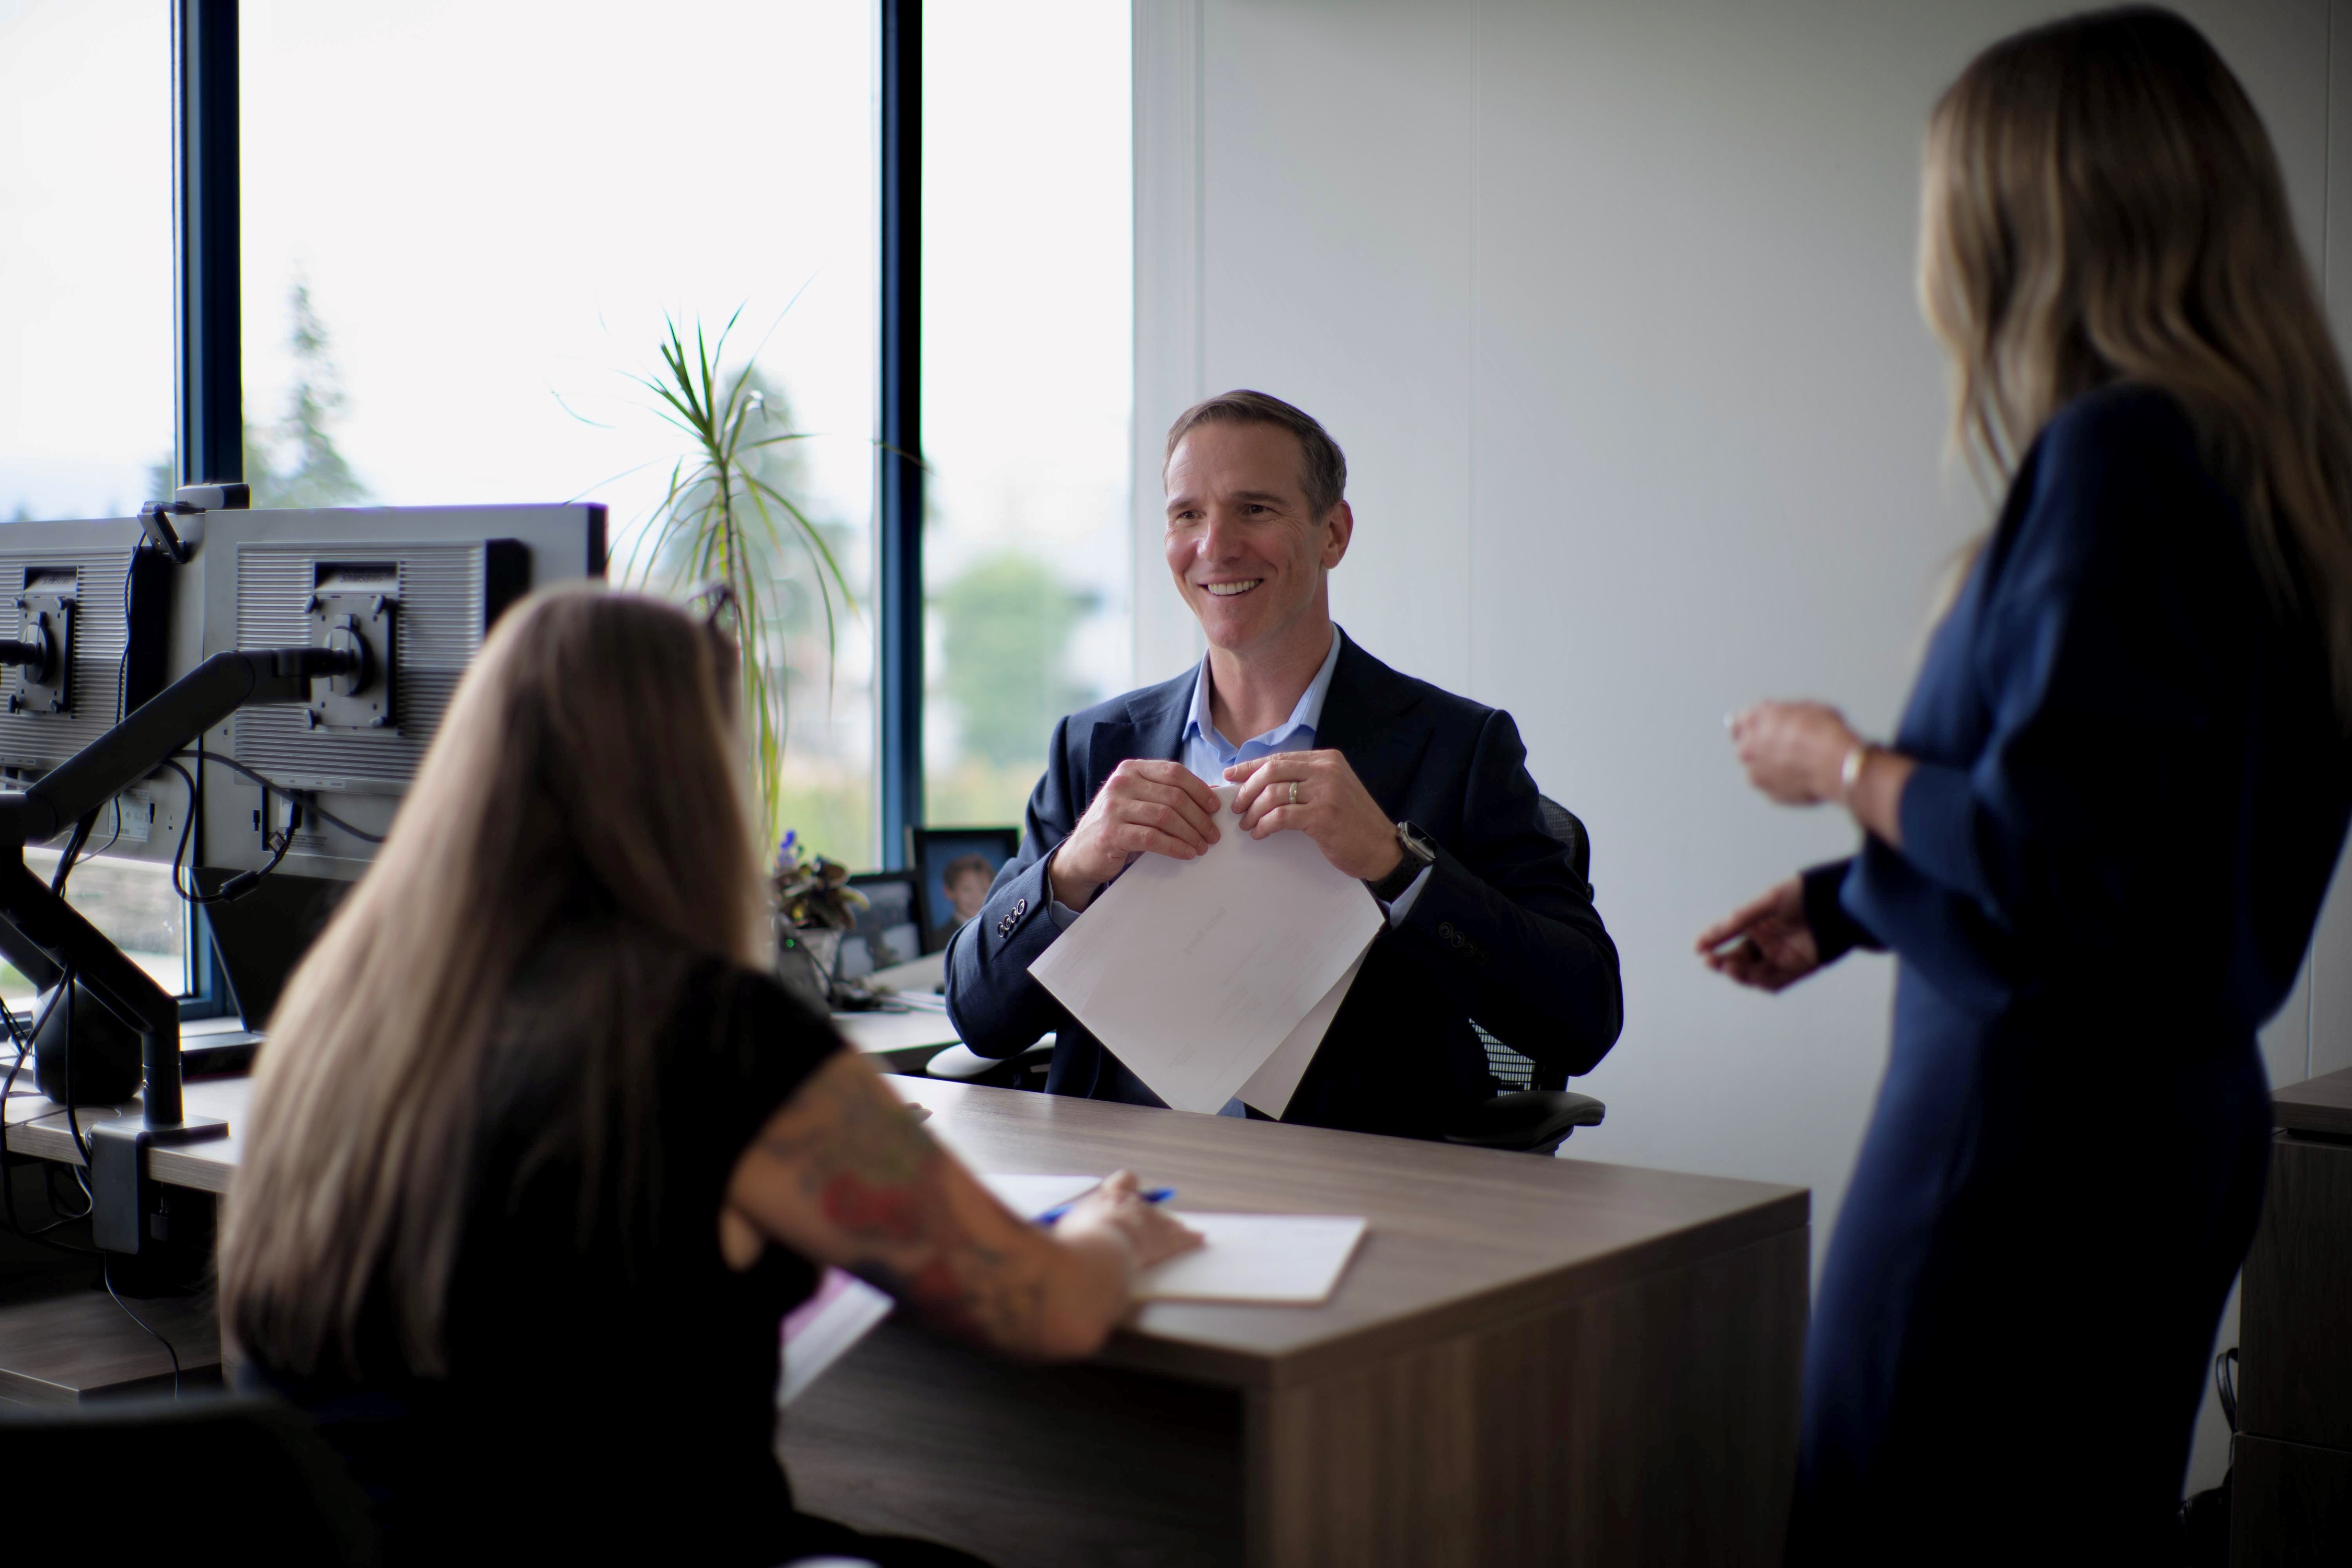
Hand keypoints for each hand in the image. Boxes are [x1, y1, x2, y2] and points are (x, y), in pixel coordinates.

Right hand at [1050, 759, 1224, 909]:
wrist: (1082, 853)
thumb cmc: (1118, 826)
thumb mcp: (1142, 803)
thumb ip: (1170, 795)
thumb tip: (1212, 793)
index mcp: (1131, 769)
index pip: (1174, 772)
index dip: (1199, 789)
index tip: (1215, 807)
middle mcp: (1121, 783)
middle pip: (1174, 796)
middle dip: (1199, 817)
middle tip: (1212, 834)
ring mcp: (1114, 807)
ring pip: (1166, 816)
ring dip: (1190, 833)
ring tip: (1202, 846)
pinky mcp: (1112, 832)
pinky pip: (1153, 838)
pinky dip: (1175, 847)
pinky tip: (1187, 853)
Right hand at [1054, 1170, 1203, 1273]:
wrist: (1097, 1258)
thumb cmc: (1076, 1245)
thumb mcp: (1067, 1229)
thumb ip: (1073, 1227)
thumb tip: (1066, 1234)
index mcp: (1109, 1197)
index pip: (1124, 1180)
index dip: (1127, 1187)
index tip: (1129, 1192)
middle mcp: (1134, 1205)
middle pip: (1149, 1205)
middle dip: (1150, 1218)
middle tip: (1149, 1228)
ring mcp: (1152, 1223)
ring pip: (1168, 1221)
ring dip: (1172, 1229)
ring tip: (1180, 1231)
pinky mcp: (1166, 1243)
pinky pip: (1183, 1238)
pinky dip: (1191, 1239)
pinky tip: (1198, 1239)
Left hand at [1226, 749, 1403, 881]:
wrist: (1380, 848)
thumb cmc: (1353, 822)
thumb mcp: (1332, 790)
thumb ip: (1305, 781)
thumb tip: (1262, 783)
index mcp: (1327, 760)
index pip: (1280, 758)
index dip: (1250, 767)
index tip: (1231, 775)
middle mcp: (1326, 770)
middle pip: (1272, 770)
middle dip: (1247, 789)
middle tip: (1237, 807)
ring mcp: (1325, 792)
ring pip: (1273, 794)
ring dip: (1253, 811)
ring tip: (1247, 824)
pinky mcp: (1322, 816)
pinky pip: (1280, 816)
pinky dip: (1264, 825)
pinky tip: (1259, 833)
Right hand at [1695, 878, 1820, 991]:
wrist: (1843, 901)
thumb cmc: (1805, 894)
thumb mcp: (1767, 903)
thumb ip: (1738, 921)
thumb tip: (1704, 940)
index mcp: (1758, 923)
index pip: (1729, 937)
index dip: (1712, 943)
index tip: (1697, 947)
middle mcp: (1768, 941)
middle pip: (1738, 959)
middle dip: (1722, 962)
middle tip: (1710, 960)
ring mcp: (1783, 956)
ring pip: (1754, 973)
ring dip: (1739, 973)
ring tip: (1729, 966)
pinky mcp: (1799, 968)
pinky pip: (1776, 982)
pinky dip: (1761, 982)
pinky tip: (1749, 975)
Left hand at [1728, 701, 1859, 805]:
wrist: (1835, 763)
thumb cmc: (1824, 733)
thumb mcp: (1806, 708)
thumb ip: (1784, 714)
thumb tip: (1784, 717)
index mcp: (1754, 720)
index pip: (1739, 721)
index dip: (1750, 725)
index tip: (1754, 729)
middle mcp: (1748, 747)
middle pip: (1745, 748)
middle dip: (1758, 748)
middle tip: (1781, 747)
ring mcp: (1757, 774)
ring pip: (1757, 770)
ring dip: (1771, 767)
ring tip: (1798, 763)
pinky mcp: (1770, 794)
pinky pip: (1774, 787)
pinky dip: (1785, 783)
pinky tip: (1804, 777)